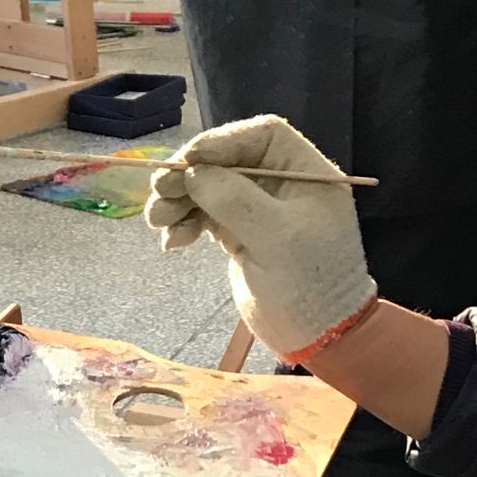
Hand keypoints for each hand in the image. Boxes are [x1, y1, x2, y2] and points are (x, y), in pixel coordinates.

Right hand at [145, 116, 376, 359]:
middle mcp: (281, 185)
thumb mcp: (277, 238)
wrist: (320, 340)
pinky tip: (172, 243)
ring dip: (179, 200)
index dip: (223, 140)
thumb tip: (193, 173)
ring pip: (210, 187)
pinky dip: (184, 224)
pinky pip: (204, 216)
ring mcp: (259, 209)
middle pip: (228, 160)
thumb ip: (235, 199)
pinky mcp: (240, 234)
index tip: (190, 159)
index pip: (262, 136)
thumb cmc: (311, 284)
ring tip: (156, 219)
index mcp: (306, 174)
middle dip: (191, 174)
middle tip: (159, 190)